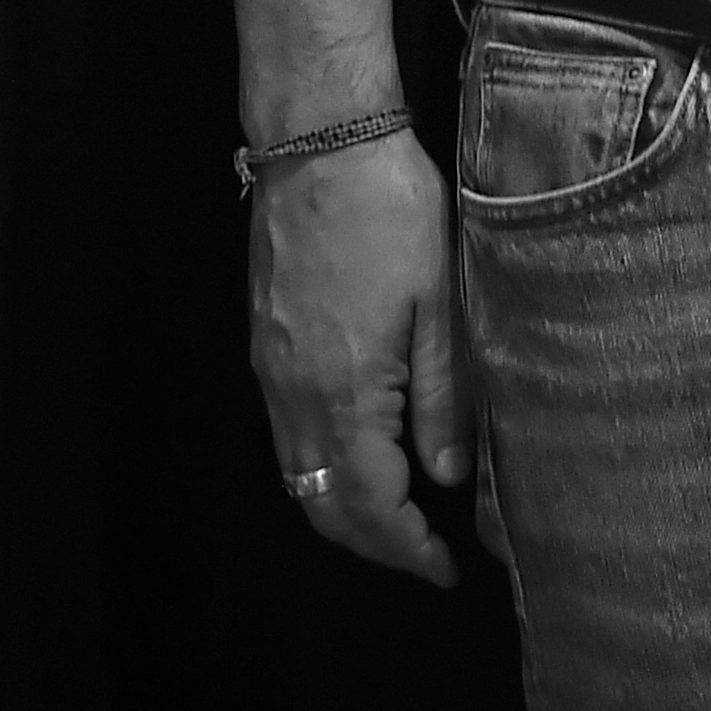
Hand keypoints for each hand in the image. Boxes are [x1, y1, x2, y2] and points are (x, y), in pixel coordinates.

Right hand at [249, 129, 468, 589]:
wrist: (320, 143)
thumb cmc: (390, 211)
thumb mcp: (441, 302)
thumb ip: (441, 396)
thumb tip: (445, 476)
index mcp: (343, 392)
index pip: (368, 505)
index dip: (407, 548)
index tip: (445, 568)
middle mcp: (293, 394)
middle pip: (322, 505)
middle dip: (374, 544)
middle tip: (425, 557)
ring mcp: (271, 371)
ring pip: (297, 475)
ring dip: (343, 510)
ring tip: (399, 518)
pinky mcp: (265, 345)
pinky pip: (286, 436)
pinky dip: (320, 468)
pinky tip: (361, 457)